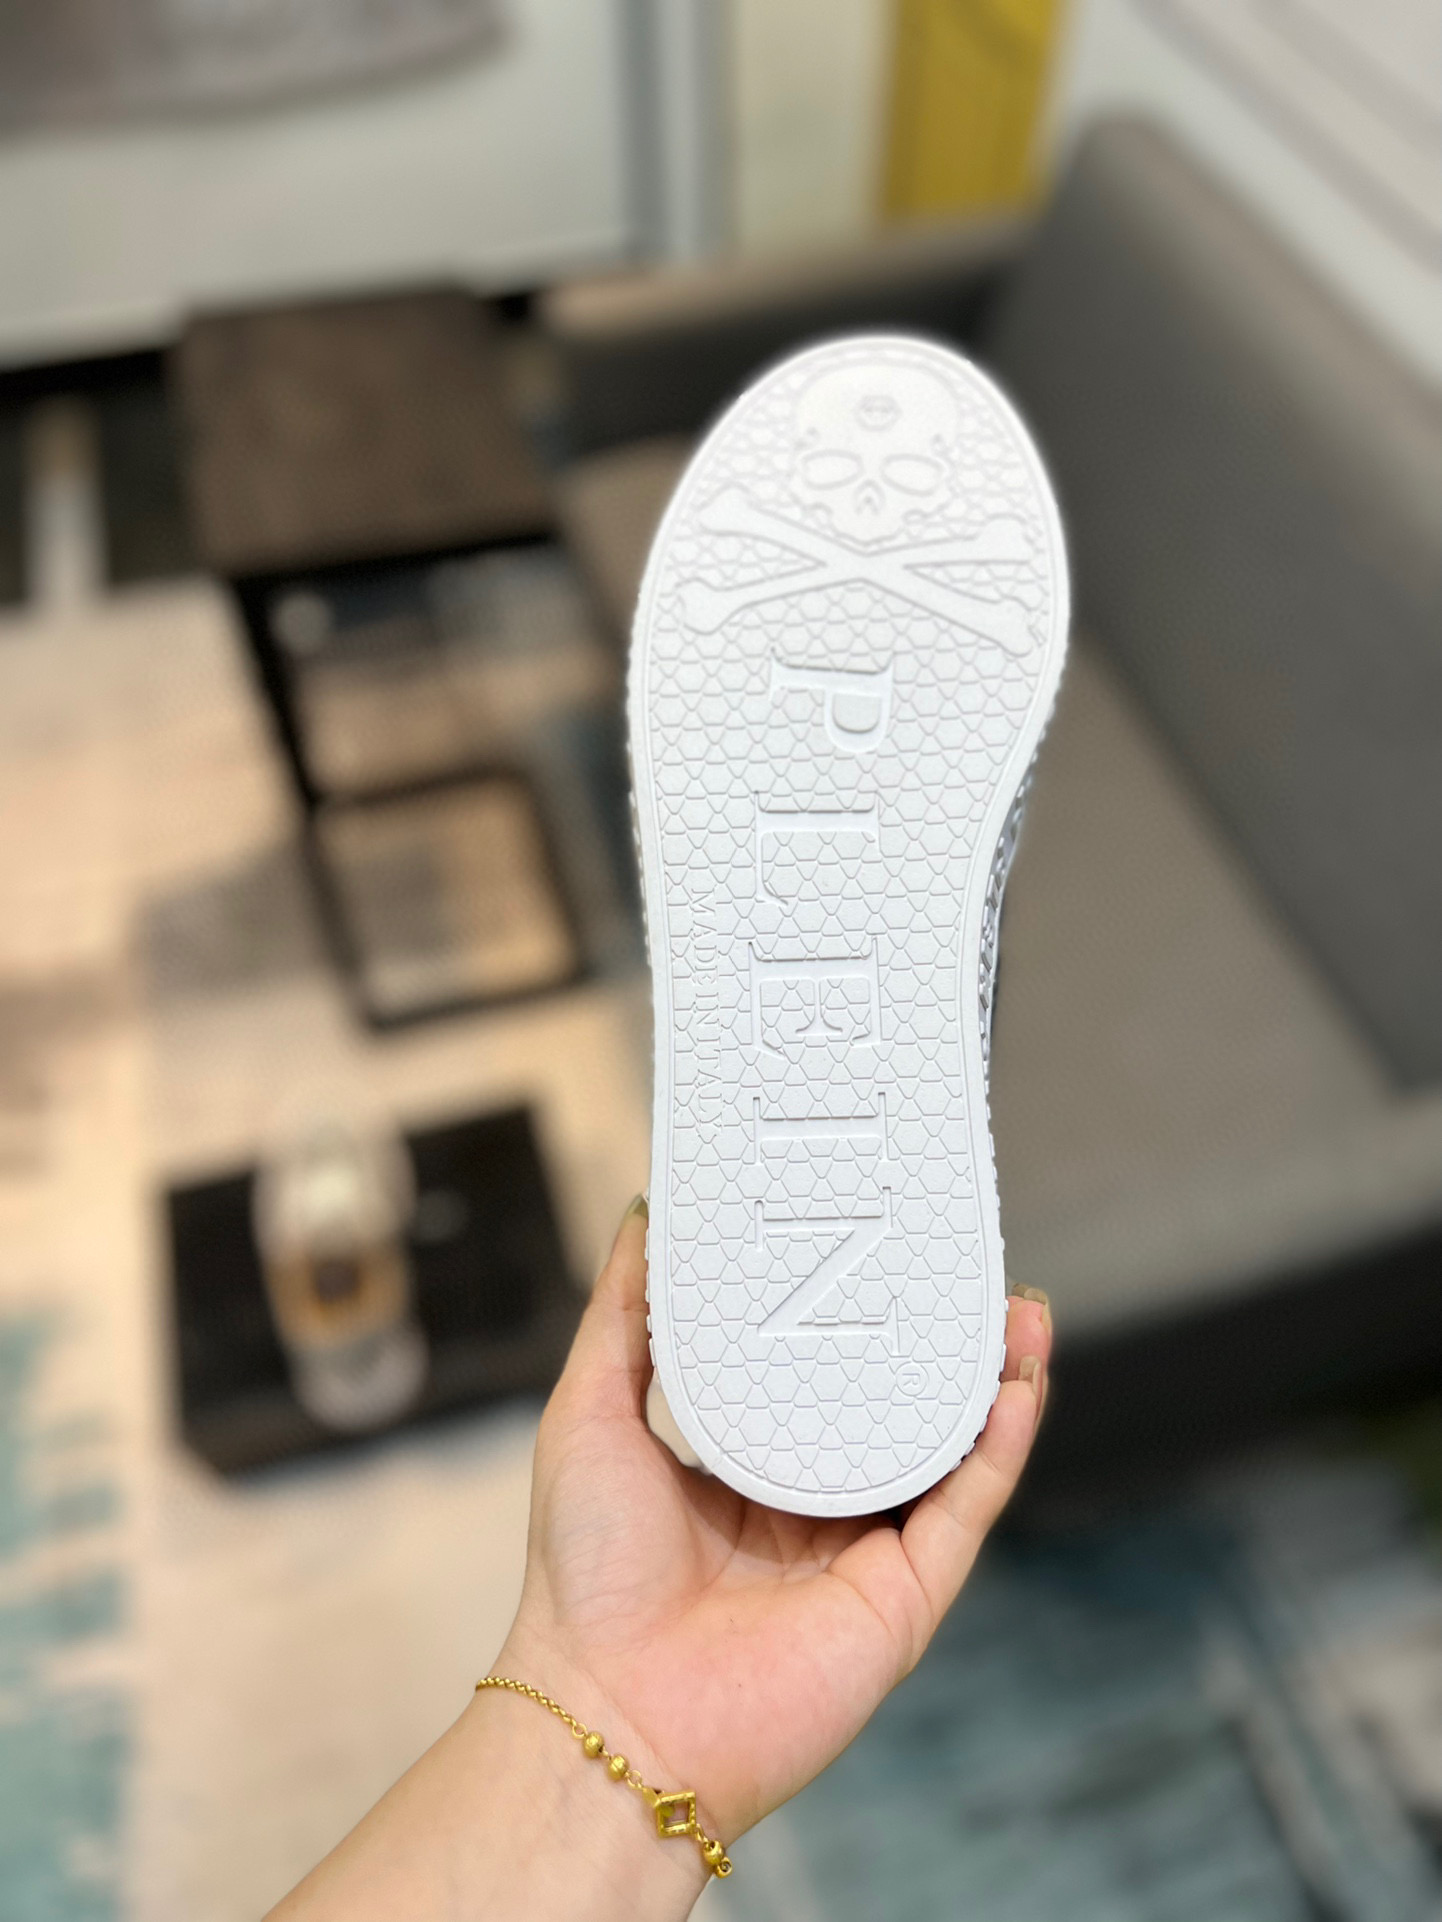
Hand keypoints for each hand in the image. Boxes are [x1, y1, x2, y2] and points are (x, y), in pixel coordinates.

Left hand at [497, 1196, 1051, 1848]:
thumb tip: (645, 1218)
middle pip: (898, 1408)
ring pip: (951, 1453)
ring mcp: (863, 1552)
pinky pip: (966, 1509)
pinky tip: (1017, 1383)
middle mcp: (813, 1508)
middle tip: (965, 1262)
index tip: (874, 1242)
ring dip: (994, 1381)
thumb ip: (622, 1319)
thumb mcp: (590, 1413)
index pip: (817, 1376)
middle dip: (939, 1340)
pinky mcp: (904, 1598)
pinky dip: (1001, 1447)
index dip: (852, 1314)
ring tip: (1020, 1307)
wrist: (612, 1709)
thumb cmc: (587, 1574)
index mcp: (747, 1467)